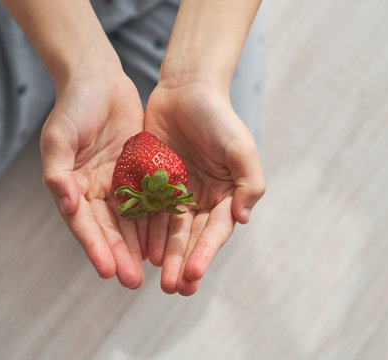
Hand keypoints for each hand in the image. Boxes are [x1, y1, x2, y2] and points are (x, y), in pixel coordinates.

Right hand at [40, 70, 145, 288]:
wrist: (98, 78)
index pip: (83, 224)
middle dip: (119, 255)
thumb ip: (57, 171)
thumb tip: (66, 204)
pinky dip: (153, 219)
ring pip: (129, 220)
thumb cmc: (73, 105)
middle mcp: (93, 190)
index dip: (94, 247)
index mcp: (71, 186)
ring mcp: (116, 183)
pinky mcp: (136, 172)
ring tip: (151, 270)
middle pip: (108, 229)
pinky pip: (147, 199)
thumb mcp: (59, 136)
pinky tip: (164, 238)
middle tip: (132, 282)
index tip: (107, 270)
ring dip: (138, 245)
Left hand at [144, 83, 265, 295]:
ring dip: (164, 254)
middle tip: (172, 288)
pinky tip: (139, 249)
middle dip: (183, 263)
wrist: (186, 88)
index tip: (193, 276)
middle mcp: (201, 199)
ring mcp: (176, 193)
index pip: (215, 231)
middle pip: (191, 237)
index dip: (205, 254)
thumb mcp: (240, 147)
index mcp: (225, 195)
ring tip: (156, 278)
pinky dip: (144, 230)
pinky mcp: (153, 183)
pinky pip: (147, 210)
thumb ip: (248, 182)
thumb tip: (243, 219)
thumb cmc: (218, 116)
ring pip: (168, 230)